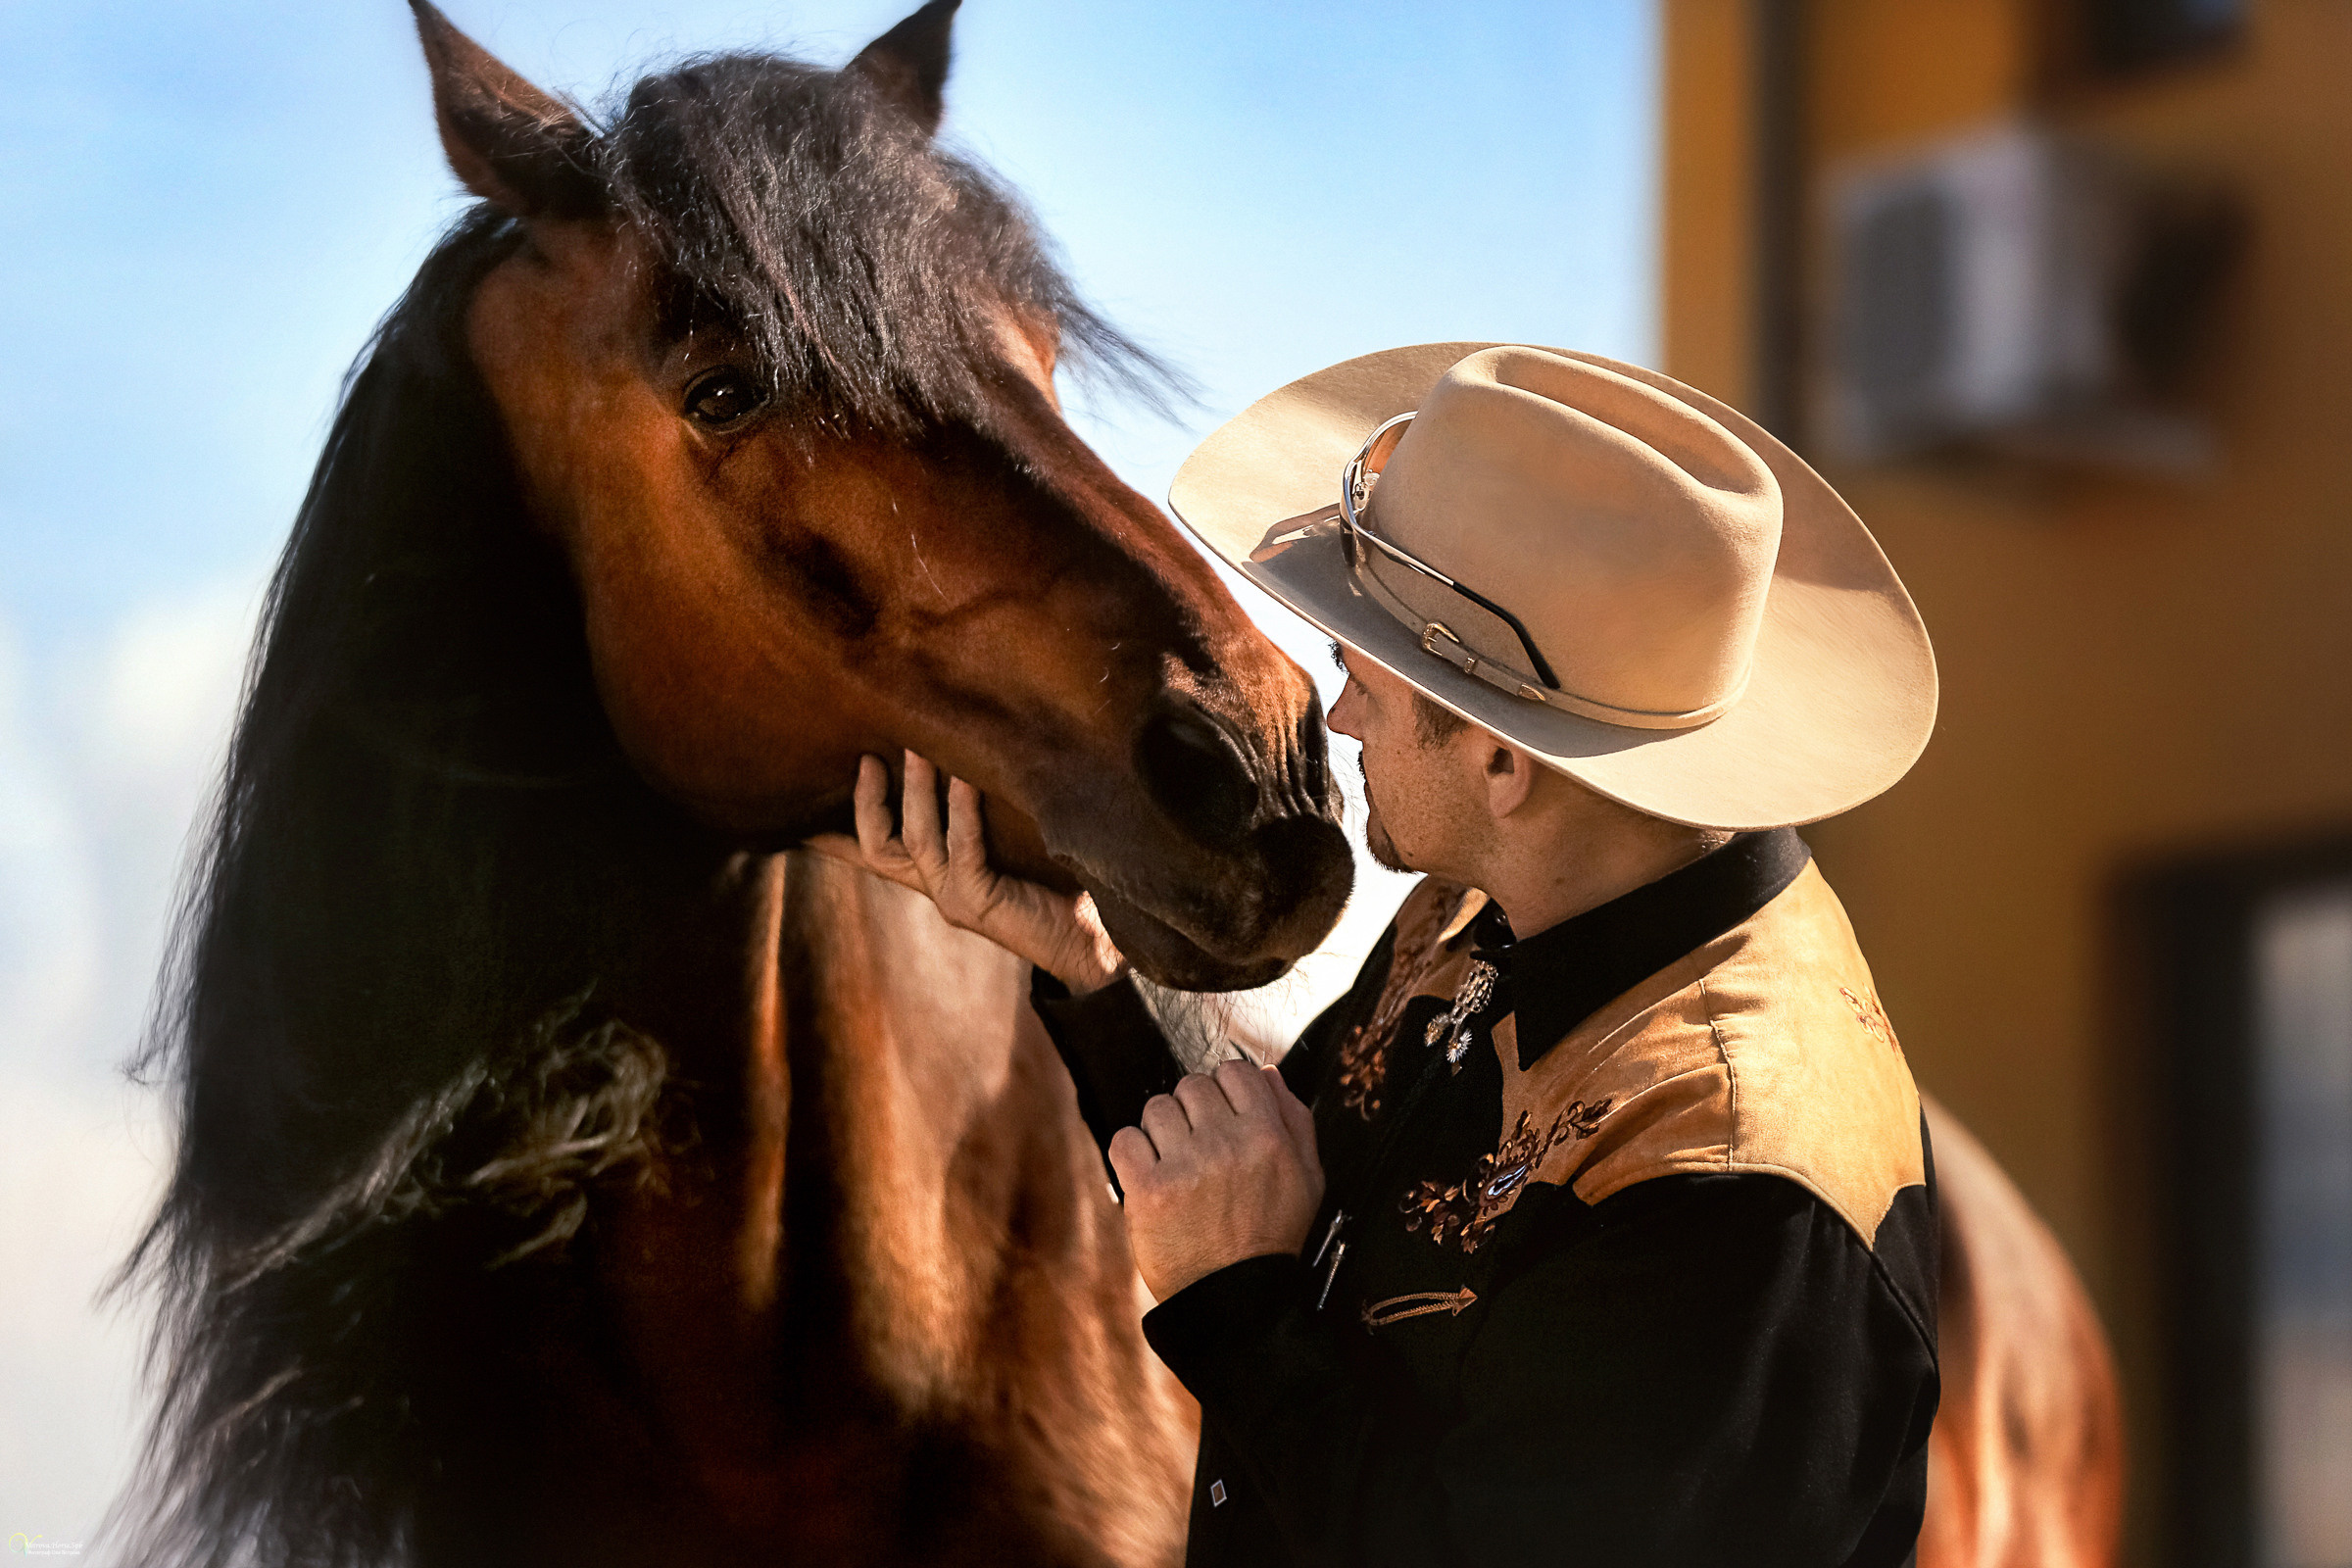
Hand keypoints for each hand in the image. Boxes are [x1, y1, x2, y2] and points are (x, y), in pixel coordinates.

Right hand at [806, 751, 1127, 993]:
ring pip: (915, 839)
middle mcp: (938, 888)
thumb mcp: (1010, 844)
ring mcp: (955, 898)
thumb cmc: (1058, 887)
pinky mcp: (982, 902)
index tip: (793, 812)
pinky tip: (964, 779)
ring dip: (917, 791)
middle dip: (868, 799)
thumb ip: (983, 815)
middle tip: (870, 754)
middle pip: (877, 844)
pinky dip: (961, 811)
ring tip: (919, 747)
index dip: (832, 834)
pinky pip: (963, 849)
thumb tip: (975, 755)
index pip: (872, 852)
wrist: (1092, 947)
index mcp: (938, 877)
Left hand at [1110, 1060, 1323, 1300]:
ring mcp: (1185, 1167)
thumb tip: (1265, 1072)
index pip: (1235, 1071)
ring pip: (1156, 1108)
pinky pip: (1124, 1139)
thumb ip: (1294, 1119)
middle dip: (1193, 1112)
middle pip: (1192, 1086)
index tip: (1223, 1118)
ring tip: (1177, 1166)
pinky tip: (1150, 1175)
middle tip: (1200, 1148)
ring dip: (1162, 1132)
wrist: (1237, 1300)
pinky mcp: (1148, 1191)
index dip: (1226, 1090)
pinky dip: (1132, 1153)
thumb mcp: (1307, 1178)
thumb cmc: (1273, 1236)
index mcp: (1268, 1136)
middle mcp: (1227, 1144)